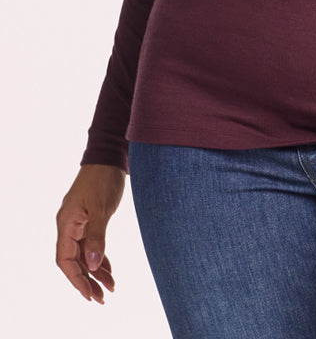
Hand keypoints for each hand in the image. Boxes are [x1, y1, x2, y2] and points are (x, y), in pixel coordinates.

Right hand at [56, 164, 125, 302]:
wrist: (109, 156)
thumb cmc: (103, 178)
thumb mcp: (101, 208)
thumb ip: (97, 236)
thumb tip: (93, 265)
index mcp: (67, 224)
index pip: (65, 260)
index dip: (76, 279)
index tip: (90, 294)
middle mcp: (70, 226)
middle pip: (74, 261)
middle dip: (87, 281)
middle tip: (102, 297)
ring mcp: (80, 223)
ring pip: (85, 255)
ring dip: (96, 271)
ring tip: (111, 288)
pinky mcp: (90, 220)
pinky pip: (92, 245)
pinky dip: (100, 258)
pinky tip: (108, 270)